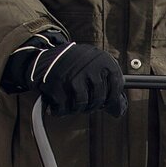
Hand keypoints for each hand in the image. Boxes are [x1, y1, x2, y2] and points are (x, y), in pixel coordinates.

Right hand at [4, 34, 125, 116]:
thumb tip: (119, 109)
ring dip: (76, 107)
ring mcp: (73, 77)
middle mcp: (90, 67)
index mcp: (103, 61)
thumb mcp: (96, 67)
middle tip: (84, 98)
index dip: (112, 100)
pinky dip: (61, 109)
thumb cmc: (75, 65)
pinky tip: (59, 99)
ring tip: (71, 97)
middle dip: (92, 105)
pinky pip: (64, 109)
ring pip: (82, 106)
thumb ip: (110, 85)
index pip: (116, 89)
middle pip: (98, 101)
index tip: (107, 103)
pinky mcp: (57, 86)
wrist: (46, 57)